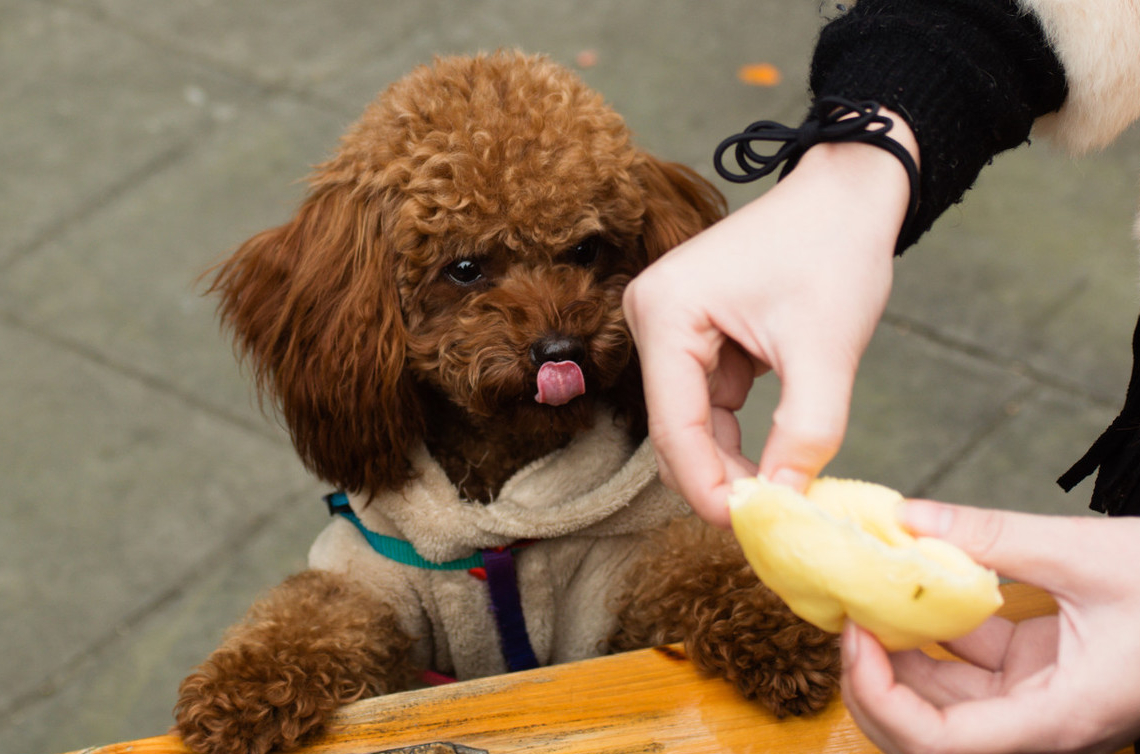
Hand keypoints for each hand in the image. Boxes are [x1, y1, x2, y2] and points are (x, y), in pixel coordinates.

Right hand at [624, 117, 914, 525]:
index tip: (751, 531)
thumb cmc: (835, 250)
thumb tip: (785, 503)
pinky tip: (775, 453)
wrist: (849, 194)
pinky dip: (740, 433)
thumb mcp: (826, 350)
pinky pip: (708, 404)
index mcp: (666, 311)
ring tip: (782, 491)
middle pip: (674, 429)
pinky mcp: (692, 336)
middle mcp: (651, 317)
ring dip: (732, 459)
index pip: (674, 425)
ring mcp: (669, 327)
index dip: (707, 486)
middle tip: (771, 522)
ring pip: (691, 423)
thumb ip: (807, 433)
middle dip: (719, 478)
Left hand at [842, 501, 1139, 753]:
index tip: (855, 636)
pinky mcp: (1038, 669)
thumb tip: (907, 517)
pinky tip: (909, 584)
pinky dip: (933, 629)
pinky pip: (969, 662)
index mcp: (1058, 719)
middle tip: (844, 611)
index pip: (941, 745)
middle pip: (926, 729)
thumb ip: (993, 537)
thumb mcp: (1088, 554)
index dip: (882, 701)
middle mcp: (1040, 722)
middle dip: (872, 678)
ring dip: (897, 651)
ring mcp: (1037, 698)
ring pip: (941, 695)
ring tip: (866, 590)